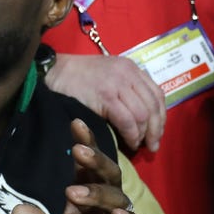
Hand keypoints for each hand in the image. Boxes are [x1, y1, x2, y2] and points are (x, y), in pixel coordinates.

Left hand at [10, 118, 147, 213]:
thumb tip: (16, 210)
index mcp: (89, 196)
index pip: (87, 165)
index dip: (85, 143)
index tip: (76, 122)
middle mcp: (108, 203)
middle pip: (107, 174)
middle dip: (94, 161)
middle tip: (78, 150)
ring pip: (117, 198)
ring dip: (97, 194)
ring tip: (75, 192)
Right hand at [45, 54, 165, 152]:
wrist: (53, 73)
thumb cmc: (77, 79)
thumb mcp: (108, 75)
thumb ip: (126, 89)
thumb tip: (141, 119)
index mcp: (131, 68)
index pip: (157, 94)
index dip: (160, 117)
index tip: (157, 133)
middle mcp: (128, 73)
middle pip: (153, 105)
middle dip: (156, 129)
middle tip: (153, 146)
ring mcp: (118, 84)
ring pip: (143, 114)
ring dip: (143, 134)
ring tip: (138, 145)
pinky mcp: (106, 96)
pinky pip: (127, 120)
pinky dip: (132, 135)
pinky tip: (129, 142)